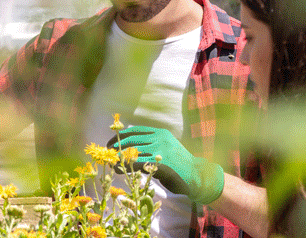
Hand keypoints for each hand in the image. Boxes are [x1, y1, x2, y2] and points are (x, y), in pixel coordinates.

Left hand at [108, 126, 224, 203]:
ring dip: (119, 157)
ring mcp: (161, 151)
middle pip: (132, 140)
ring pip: (133, 151)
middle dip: (117, 145)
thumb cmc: (179, 164)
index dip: (120, 135)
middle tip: (107, 152)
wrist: (198, 176)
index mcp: (161, 133)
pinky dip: (126, 167)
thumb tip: (130, 146)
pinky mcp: (161, 164)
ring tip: (110, 162)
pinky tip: (119, 170)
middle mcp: (160, 139)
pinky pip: (139, 164)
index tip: (110, 141)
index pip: (135, 130)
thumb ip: (151, 144)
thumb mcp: (166, 147)